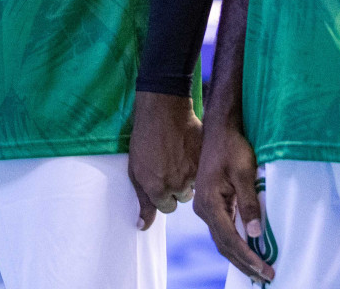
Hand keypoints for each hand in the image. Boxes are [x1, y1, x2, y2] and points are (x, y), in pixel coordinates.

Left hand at [128, 90, 201, 230]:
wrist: (162, 111)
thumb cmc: (144, 139)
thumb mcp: (135, 170)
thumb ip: (143, 201)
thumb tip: (142, 226)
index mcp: (158, 190)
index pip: (167, 207)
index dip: (163, 194)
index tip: (162, 180)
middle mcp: (177, 186)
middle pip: (182, 197)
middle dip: (177, 187)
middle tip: (171, 166)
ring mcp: (192, 173)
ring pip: (194, 185)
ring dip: (189, 176)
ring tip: (180, 157)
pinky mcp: (204, 160)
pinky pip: (204, 171)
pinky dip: (198, 164)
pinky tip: (189, 151)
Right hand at [192, 119, 272, 283]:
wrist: (219, 129)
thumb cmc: (232, 147)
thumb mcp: (244, 173)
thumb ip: (249, 203)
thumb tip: (255, 232)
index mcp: (209, 203)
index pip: (230, 239)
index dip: (248, 257)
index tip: (265, 270)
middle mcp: (203, 209)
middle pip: (223, 245)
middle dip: (244, 264)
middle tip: (265, 277)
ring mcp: (205, 207)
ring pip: (222, 240)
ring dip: (239, 256)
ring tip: (258, 271)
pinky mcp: (211, 203)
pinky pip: (223, 230)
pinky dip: (235, 244)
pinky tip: (247, 250)